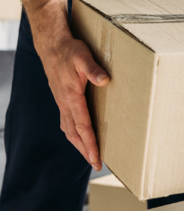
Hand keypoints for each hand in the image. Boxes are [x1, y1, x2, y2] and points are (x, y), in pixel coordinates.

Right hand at [40, 36, 109, 170]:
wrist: (52, 46)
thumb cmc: (70, 51)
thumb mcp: (83, 57)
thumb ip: (94, 69)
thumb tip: (105, 81)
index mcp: (72, 97)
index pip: (83, 126)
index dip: (91, 144)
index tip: (97, 158)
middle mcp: (65, 103)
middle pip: (75, 133)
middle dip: (85, 150)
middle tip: (96, 164)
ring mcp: (62, 102)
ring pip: (69, 129)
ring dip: (79, 144)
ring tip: (89, 155)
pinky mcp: (62, 99)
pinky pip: (67, 121)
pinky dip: (74, 132)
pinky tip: (79, 134)